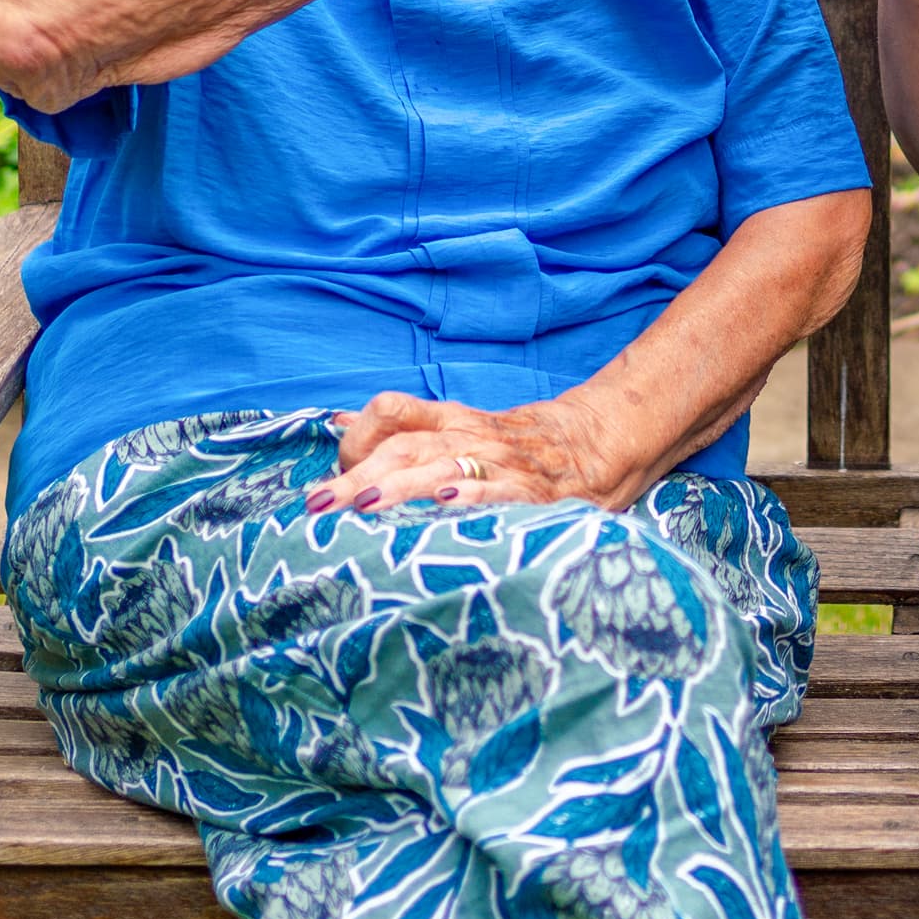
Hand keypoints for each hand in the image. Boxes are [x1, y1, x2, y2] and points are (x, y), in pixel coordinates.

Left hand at [303, 390, 647, 515]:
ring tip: (361, 505)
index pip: (394, 413)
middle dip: (358, 475)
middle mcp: (472, 437)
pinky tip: (446, 503)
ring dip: (401, 486)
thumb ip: (404, 425)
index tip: (328, 471)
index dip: (358, 436)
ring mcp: (505, 463)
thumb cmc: (522, 443)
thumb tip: (337, 421)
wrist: (603, 438)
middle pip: (407, 446)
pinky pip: (504, 490)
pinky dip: (475, 494)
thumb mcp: (461, 428)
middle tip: (316, 505)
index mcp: (453, 422)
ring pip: (445, 468)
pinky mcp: (538, 492)